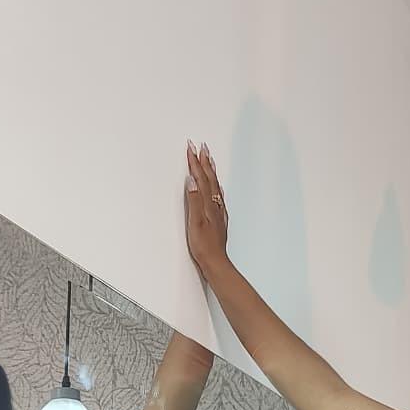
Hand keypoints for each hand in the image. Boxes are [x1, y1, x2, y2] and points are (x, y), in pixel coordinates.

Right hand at [185, 141, 228, 280]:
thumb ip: (193, 200)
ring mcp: (218, 212)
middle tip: (201, 147)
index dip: (195, 162)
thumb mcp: (195, 222)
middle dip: (204, 161)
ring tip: (210, 159)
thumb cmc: (204, 246)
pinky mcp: (218, 220)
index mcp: (207, 204)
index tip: (191, 147)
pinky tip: (217, 187)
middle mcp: (215, 205)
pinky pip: (218, 197)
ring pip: (215, 186)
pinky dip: (216, 187)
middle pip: (209, 178)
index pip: (200, 177)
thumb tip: (191, 180)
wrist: (216, 262)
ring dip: (211, 171)